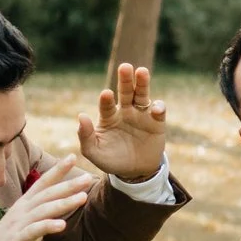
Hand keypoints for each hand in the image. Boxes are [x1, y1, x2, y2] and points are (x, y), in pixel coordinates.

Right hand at [0, 155, 96, 240]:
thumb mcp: (26, 222)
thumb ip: (40, 212)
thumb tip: (58, 203)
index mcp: (24, 204)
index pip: (42, 183)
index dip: (57, 170)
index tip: (73, 156)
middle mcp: (22, 210)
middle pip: (47, 194)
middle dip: (68, 185)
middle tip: (87, 178)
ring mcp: (19, 224)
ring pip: (43, 210)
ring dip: (64, 203)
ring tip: (83, 197)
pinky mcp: (17, 240)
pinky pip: (34, 231)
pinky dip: (48, 226)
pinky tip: (62, 225)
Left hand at [76, 63, 166, 183]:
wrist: (135, 172)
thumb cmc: (112, 160)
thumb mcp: (94, 152)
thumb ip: (85, 136)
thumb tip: (81, 116)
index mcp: (109, 116)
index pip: (107, 104)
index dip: (106, 99)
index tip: (106, 94)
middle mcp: (125, 111)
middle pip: (125, 92)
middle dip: (125, 80)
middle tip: (124, 67)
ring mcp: (142, 115)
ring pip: (142, 95)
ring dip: (142, 83)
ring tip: (142, 71)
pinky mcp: (157, 122)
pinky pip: (158, 110)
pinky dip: (158, 106)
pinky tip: (155, 108)